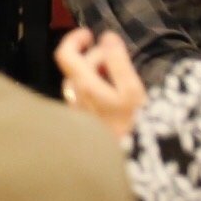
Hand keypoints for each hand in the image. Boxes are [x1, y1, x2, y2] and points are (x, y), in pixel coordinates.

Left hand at [54, 25, 147, 139]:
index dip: (74, 39)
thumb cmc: (135, 127)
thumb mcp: (132, 91)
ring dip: (97, 74)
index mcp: (83, 87)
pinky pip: (86, 98)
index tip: (91, 34)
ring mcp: (78, 113)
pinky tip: (115, 96)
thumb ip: (118, 62)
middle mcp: (74, 98)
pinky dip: (97, 89)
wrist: (130, 166)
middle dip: (96, 57)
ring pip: (81, 84)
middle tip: (120, 58)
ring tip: (120, 76)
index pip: (65, 55)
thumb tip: (106, 37)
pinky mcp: (85, 125)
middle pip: (77, 68)